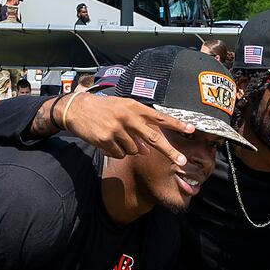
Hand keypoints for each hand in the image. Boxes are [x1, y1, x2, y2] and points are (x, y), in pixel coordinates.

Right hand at [63, 97, 194, 167]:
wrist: (77, 109)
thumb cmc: (104, 109)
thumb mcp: (123, 110)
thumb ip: (139, 127)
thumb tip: (148, 149)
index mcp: (134, 107)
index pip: (160, 117)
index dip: (176, 124)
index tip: (191, 129)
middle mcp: (128, 117)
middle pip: (154, 138)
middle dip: (170, 151)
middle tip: (182, 161)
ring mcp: (117, 129)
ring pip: (135, 150)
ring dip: (130, 148)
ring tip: (117, 137)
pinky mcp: (106, 140)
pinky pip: (121, 154)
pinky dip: (117, 152)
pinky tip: (108, 141)